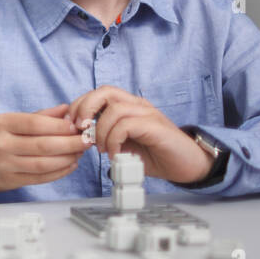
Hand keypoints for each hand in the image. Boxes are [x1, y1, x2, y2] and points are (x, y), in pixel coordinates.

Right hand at [0, 104, 88, 192]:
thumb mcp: (8, 121)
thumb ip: (39, 115)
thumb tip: (66, 109)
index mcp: (1, 124)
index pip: (35, 124)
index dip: (60, 126)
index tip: (77, 126)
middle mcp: (1, 144)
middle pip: (43, 145)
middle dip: (70, 143)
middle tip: (87, 140)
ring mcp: (5, 165)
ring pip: (44, 164)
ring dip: (68, 158)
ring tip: (80, 152)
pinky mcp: (11, 181)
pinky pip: (41, 178)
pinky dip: (59, 172)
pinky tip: (70, 164)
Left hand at [68, 86, 213, 183]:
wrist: (187, 166)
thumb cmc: (155, 155)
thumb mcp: (122, 145)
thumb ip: (104, 137)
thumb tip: (82, 136)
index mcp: (128, 106)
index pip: (98, 94)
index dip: (80, 106)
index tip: (72, 126)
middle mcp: (138, 105)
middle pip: (104, 92)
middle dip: (84, 109)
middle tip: (80, 130)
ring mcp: (148, 113)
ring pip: (113, 109)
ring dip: (101, 131)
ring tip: (102, 149)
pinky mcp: (155, 126)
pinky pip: (126, 125)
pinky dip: (114, 140)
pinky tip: (115, 153)